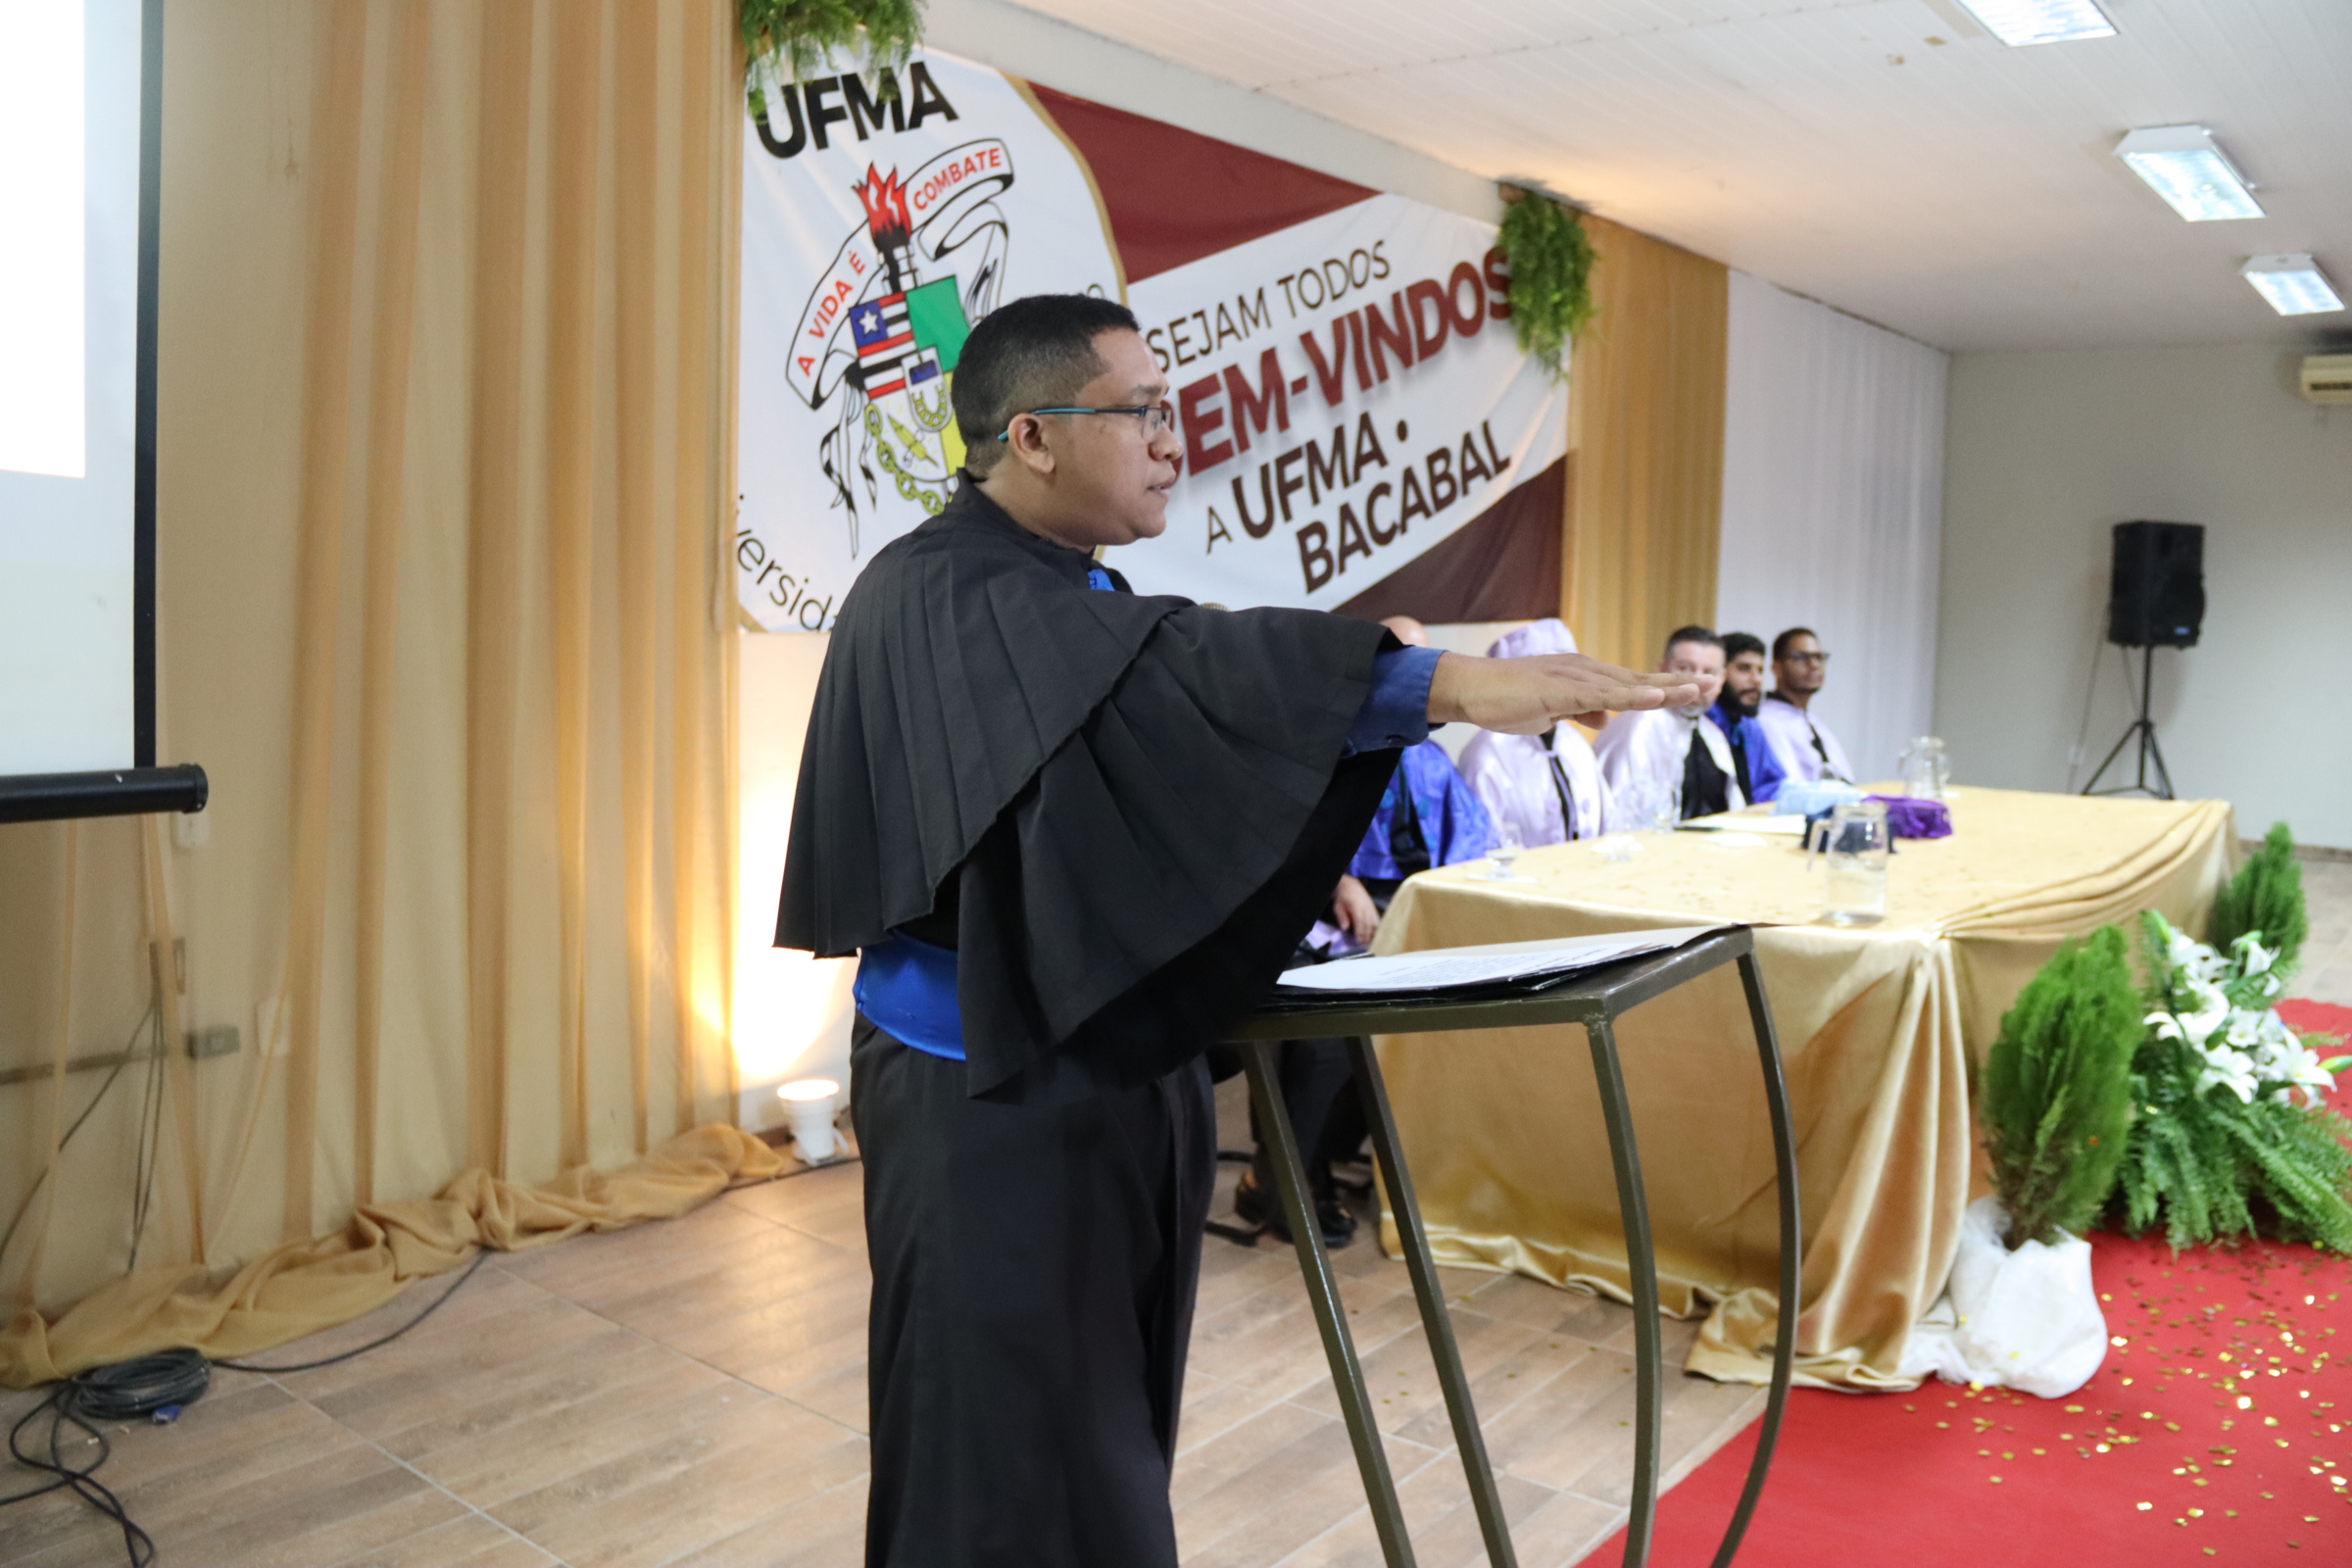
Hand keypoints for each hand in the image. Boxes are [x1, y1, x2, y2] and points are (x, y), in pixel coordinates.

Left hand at [1332, 875, 1380, 945]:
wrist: (1351, 885)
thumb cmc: (1343, 897)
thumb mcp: (1338, 906)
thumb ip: (1342, 917)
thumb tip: (1345, 928)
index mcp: (1356, 905)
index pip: (1360, 920)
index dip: (1360, 931)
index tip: (1359, 940)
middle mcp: (1366, 906)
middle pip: (1368, 923)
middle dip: (1367, 934)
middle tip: (1365, 944)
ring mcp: (1371, 907)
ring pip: (1375, 922)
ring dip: (1373, 933)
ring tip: (1371, 942)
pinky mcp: (1374, 908)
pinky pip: (1378, 919)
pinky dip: (1378, 928)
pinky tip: (1377, 935)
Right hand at [1428, 651, 1700, 733]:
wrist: (1471, 689)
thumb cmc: (1506, 699)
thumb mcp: (1552, 711)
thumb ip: (1579, 712)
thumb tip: (1604, 720)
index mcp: (1584, 678)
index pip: (1632, 684)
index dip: (1665, 687)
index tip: (1697, 689)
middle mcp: (1585, 672)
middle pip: (1638, 680)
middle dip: (1677, 683)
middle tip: (1714, 683)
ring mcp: (1574, 678)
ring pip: (1627, 686)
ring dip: (1663, 689)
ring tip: (1697, 690)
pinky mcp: (1561, 689)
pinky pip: (1602, 695)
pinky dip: (1632, 697)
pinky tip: (1655, 698)